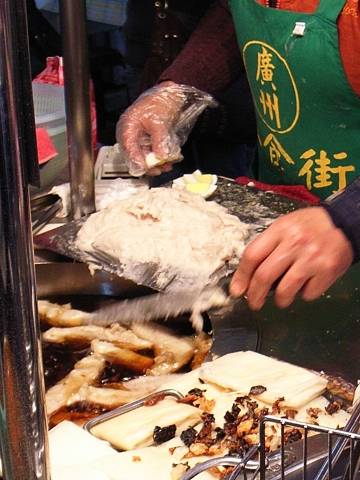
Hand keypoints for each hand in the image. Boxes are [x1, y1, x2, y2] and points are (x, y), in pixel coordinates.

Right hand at [116, 82, 186, 176]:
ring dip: (157, 162)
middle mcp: (132, 134)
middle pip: (136, 154)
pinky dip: (162, 157)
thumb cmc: (158, 101)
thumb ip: (159, 139)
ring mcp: (141, 138)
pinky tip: (170, 159)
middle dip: (148, 164)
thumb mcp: (159, 121)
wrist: (169, 95)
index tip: (144, 166)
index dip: (135, 158)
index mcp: (128, 125)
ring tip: (168, 165)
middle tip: (159, 169)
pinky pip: (154, 152)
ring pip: (146, 156)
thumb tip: (161, 156)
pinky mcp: (150, 140)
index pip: (128, 145)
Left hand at [229, 206, 353, 309]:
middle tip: (254, 303)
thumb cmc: (309, 226)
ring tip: (282, 298)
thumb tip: (247, 276)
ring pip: (285, 291)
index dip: (241, 276)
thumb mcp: (284, 227)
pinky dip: (304, 295)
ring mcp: (312, 258)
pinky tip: (307, 284)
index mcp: (280, 230)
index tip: (237, 290)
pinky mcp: (328, 271)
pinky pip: (308, 294)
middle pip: (264, 276)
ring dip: (280, 300)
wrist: (344, 223)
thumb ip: (267, 246)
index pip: (252, 255)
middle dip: (255, 295)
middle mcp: (295, 243)